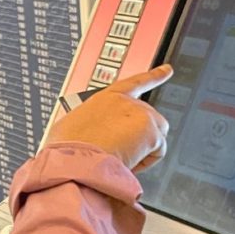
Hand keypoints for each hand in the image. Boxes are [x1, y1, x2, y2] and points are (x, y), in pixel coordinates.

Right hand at [47, 66, 173, 172]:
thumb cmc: (68, 148)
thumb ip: (88, 125)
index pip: (135, 83)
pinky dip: (145, 163)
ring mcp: (140, 114)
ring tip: (124, 158)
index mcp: (106, 97)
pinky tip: (128, 163)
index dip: (153, 76)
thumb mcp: (71, 127)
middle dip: (142, 136)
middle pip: (149, 117)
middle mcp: (126, 102)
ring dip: (145, 149)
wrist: (75, 159)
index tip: (167, 70)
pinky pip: (158, 152)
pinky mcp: (151, 131)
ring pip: (158, 134)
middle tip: (123, 152)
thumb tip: (86, 135)